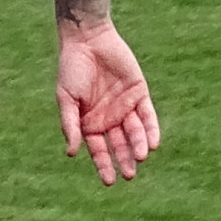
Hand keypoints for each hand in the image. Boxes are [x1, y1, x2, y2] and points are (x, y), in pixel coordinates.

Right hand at [56, 21, 158, 185]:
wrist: (88, 39)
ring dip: (139, 146)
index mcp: (90, 123)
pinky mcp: (139, 93)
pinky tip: (153, 143)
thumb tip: (72, 153)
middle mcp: (109, 118)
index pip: (99, 150)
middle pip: (120, 145)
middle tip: (130, 174)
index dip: (104, 166)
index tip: (110, 181)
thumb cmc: (72, 69)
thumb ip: (70, 124)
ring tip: (141, 157)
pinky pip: (148, 115)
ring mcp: (125, 106)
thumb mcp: (66, 99)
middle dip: (125, 160)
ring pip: (135, 132)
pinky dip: (151, 129)